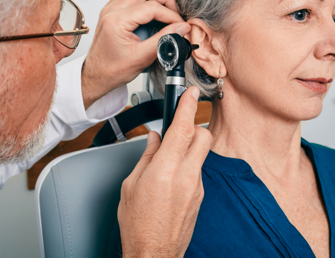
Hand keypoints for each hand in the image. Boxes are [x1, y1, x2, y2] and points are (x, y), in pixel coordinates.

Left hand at [81, 0, 190, 108]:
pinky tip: (152, 7)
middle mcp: (111, 10)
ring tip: (164, 7)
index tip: (180, 24)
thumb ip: (164, 40)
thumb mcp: (142, 58)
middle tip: (174, 13)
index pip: (151, 7)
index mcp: (116, 21)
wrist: (96, 75)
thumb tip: (181, 29)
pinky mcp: (112, 10)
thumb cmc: (112, 70)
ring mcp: (110, 8)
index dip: (170, 15)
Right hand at [118, 87, 211, 257]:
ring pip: (200, 154)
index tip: (189, 92)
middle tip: (178, 127)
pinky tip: (170, 178)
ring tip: (167, 160)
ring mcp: (197, 187)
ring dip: (187, 148)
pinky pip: (197, 171)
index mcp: (166, 169)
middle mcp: (187, 176)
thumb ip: (147, 156)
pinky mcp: (200, 196)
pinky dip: (187, 166)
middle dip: (192, 126)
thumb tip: (155, 139)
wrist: (154, 253)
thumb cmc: (138, 224)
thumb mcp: (132, 185)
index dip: (187, 105)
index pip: (182, 128)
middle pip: (202, 136)